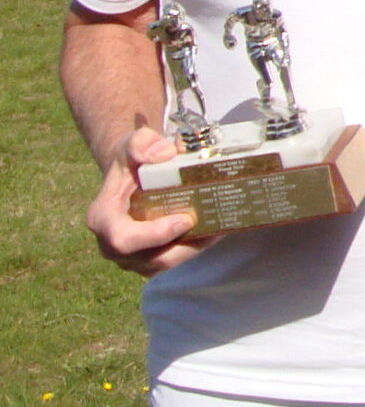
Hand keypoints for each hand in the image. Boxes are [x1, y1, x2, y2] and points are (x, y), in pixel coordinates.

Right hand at [85, 126, 207, 275]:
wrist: (133, 173)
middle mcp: (112, 244)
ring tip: (220, 226)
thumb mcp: (134, 143)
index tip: (184, 220)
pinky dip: (195, 248)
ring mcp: (130, 256)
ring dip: (195, 248)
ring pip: (165, 263)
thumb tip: (164, 153)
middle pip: (149, 259)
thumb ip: (142, 143)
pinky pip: (173, 261)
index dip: (153, 235)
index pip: (123, 238)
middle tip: (212, 225)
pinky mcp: (148, 259)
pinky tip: (216, 229)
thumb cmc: (133, 160)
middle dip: (183, 246)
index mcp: (103, 217)